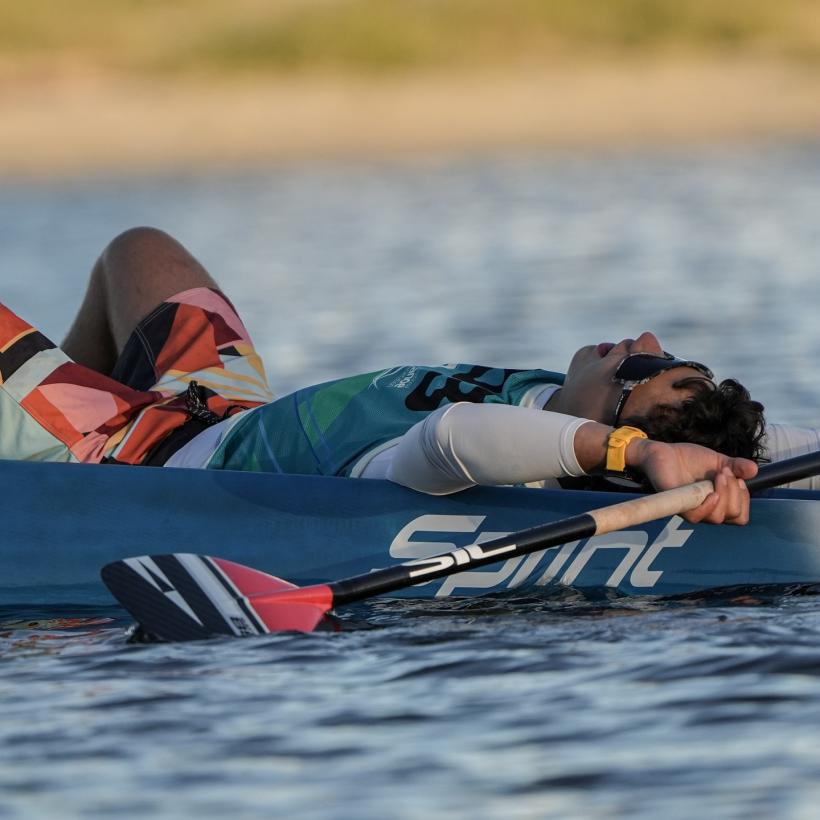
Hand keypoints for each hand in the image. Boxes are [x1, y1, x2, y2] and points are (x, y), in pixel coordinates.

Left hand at [627, 439, 756, 524]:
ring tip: (718, 475)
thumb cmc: (691, 460)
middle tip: (725, 473)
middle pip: (733, 516)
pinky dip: (708, 506)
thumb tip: (755, 470)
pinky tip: (711, 493)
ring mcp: (691, 509)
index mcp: (718, 503)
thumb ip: (737, 466)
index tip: (738, 479)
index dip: (744, 500)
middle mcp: (706, 510)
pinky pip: (695, 517)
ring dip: (724, 495)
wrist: (663, 452)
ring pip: (717, 518)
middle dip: (735, 493)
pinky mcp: (676, 505)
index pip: (740, 515)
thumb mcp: (720, 461)